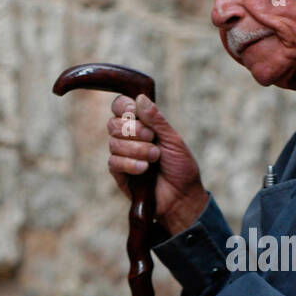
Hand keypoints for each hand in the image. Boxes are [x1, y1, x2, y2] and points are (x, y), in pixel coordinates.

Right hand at [107, 94, 208, 235]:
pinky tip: (144, 169)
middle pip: (113, 123)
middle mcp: (129, 138)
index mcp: (142, 125)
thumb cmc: (181, 168)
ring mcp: (122, 155)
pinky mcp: (119, 173)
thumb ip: (157, 120)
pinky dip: (130, 163)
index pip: (120, 107)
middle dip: (133, 130)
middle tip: (151, 138)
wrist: (182, 197)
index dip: (123, 106)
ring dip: (136, 149)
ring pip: (113, 143)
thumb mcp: (173, 140)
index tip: (133, 111)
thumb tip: (140, 98)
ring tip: (154, 157)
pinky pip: (113, 161)